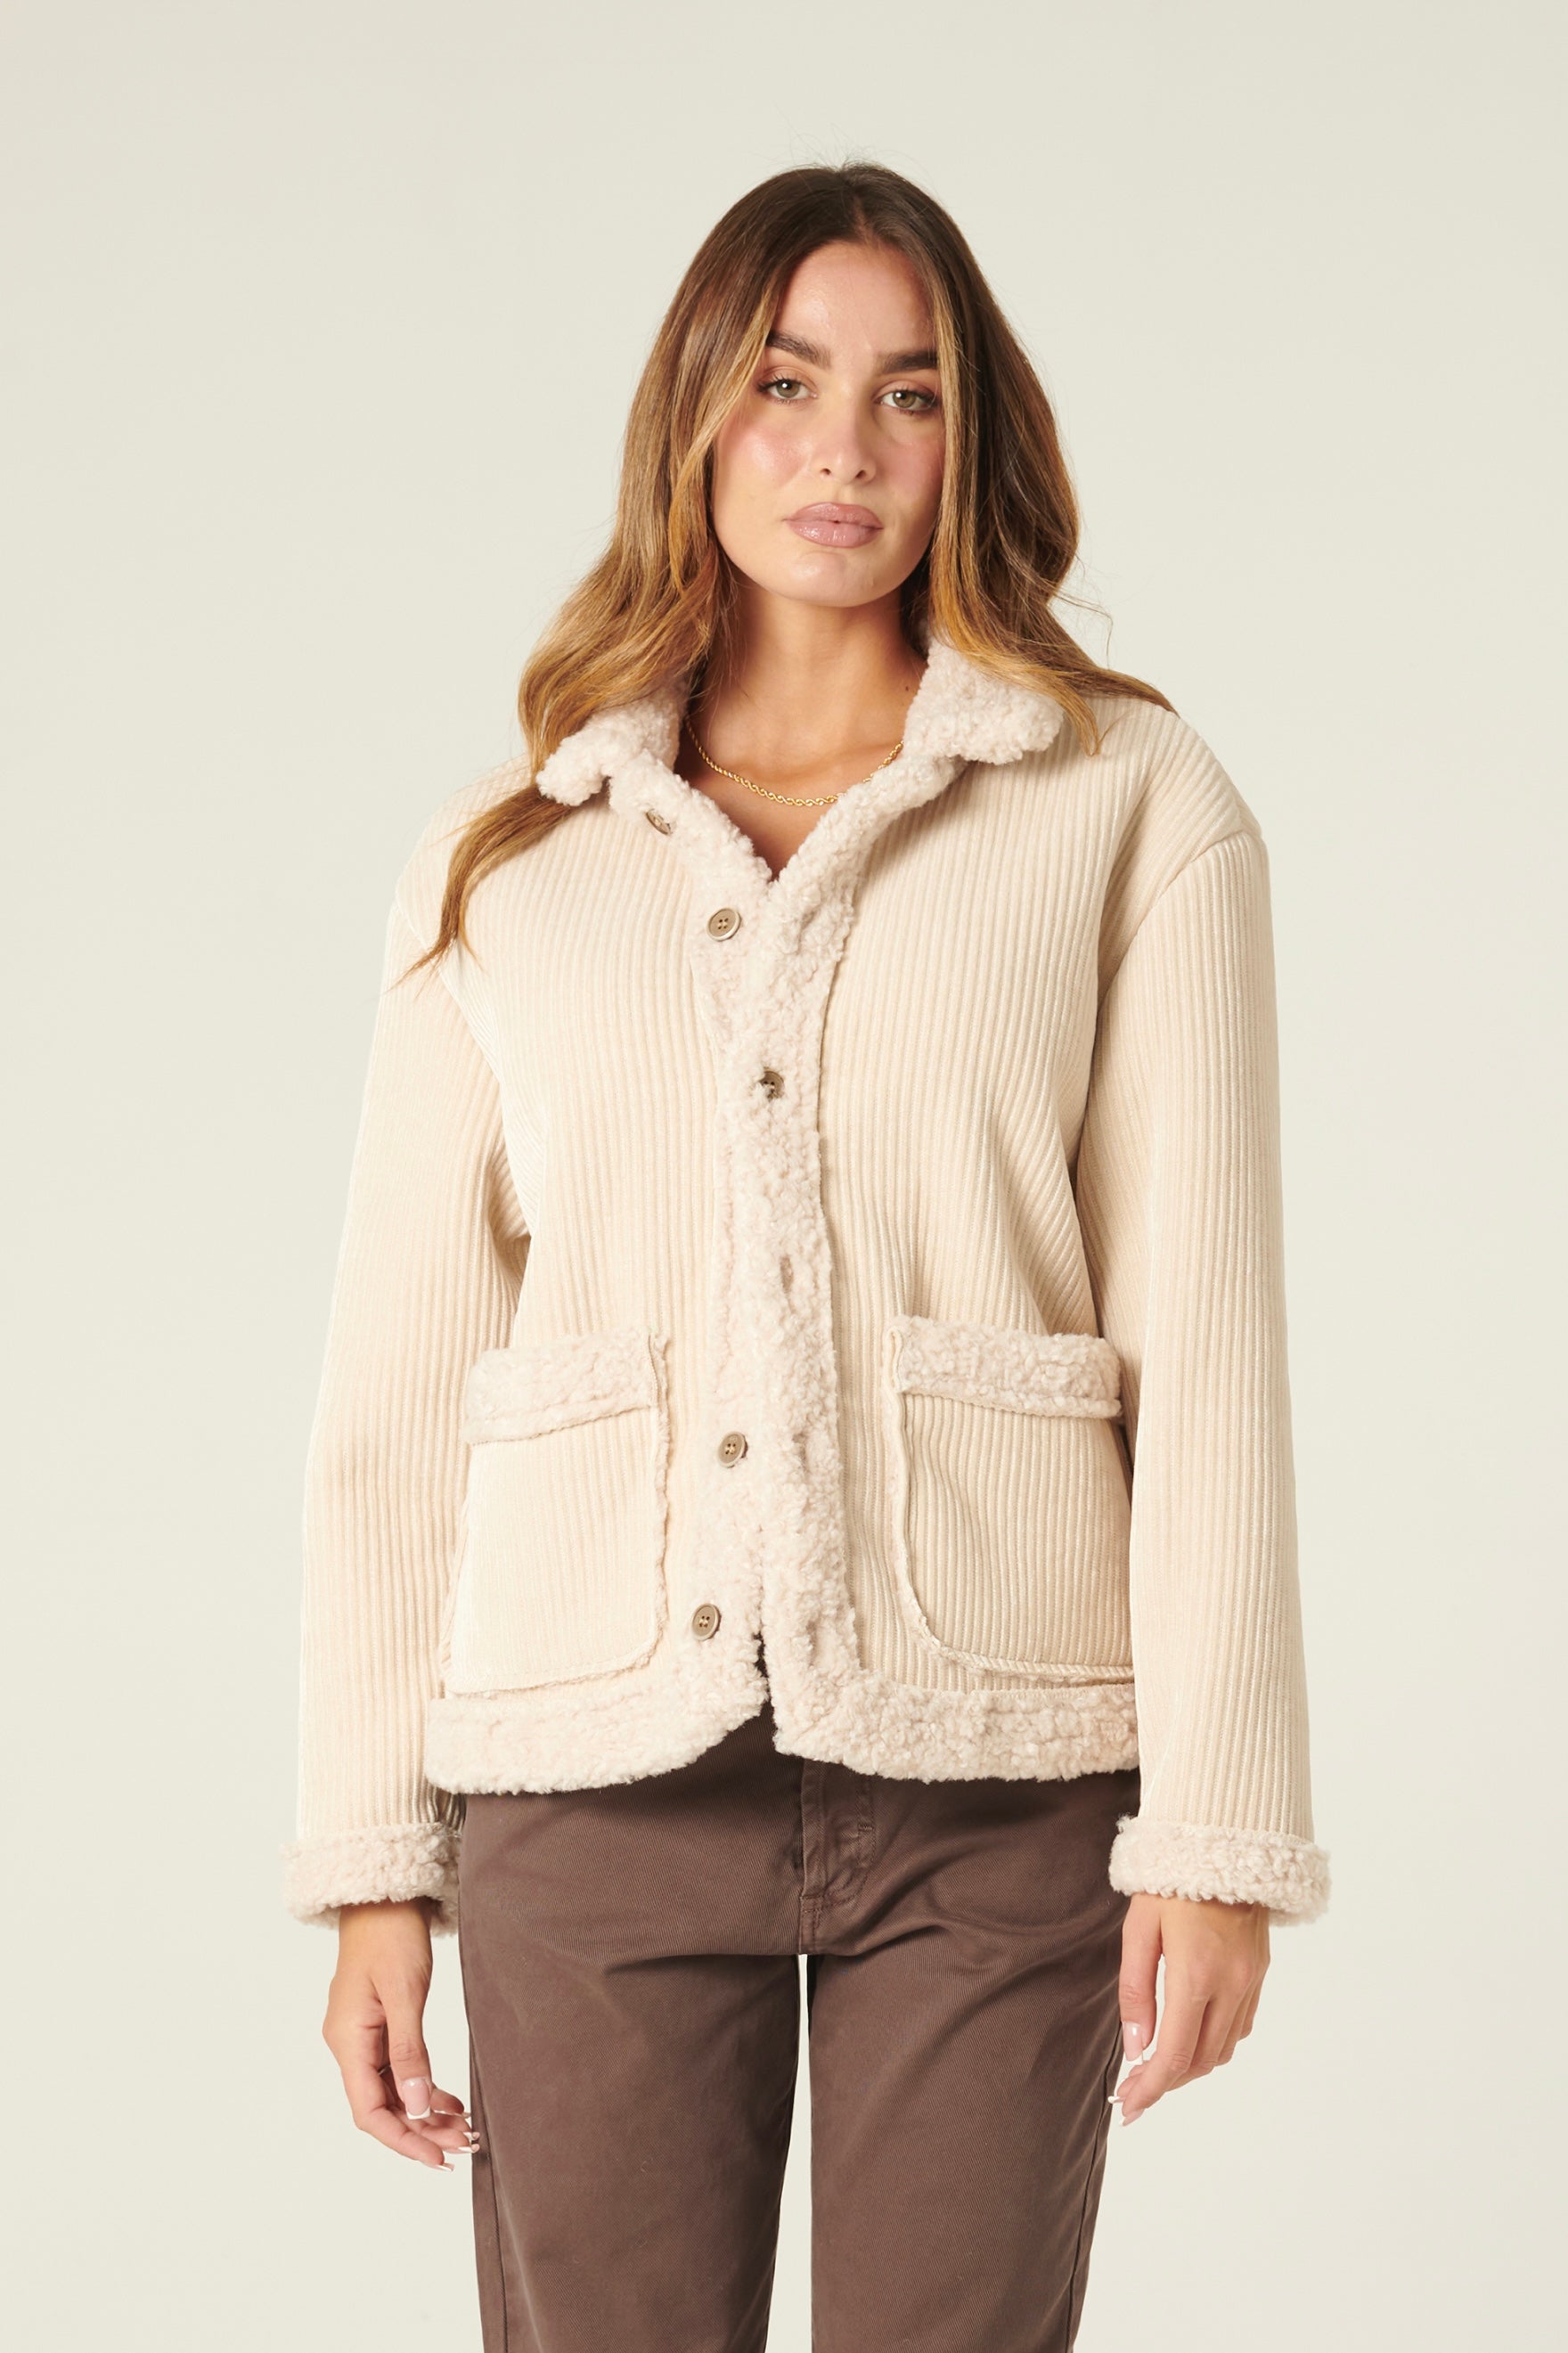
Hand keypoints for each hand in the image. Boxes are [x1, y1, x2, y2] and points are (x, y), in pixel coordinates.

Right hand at [322, 1899, 479, 2169]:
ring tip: (464, 2128)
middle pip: (382, 2106)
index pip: (369, 2111)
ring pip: (393, 2091)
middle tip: (464, 2146)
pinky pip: (397, 2070)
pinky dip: (423, 2087)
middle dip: (421, 2130)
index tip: (436, 2159)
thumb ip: (410, 2051)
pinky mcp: (377, 2025)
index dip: (403, 2140)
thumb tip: (417, 2108)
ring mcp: (362, 2035)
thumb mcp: (405, 1992)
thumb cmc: (391, 1934)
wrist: (382, 1894)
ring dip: (425, 2112)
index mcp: (347, 2040)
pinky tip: (450, 2099)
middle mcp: (348, 2044)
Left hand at [1111, 1891, 1268, 2124]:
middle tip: (1135, 2091)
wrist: (1224, 1842)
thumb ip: (1136, 1991)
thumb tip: (1136, 2048)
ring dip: (1192, 2066)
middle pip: (1201, 2061)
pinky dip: (1214, 2043)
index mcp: (1196, 1973)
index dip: (1151, 2088)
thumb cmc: (1170, 1881)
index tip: (1129, 2107)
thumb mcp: (1139, 1929)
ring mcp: (1251, 1980)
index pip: (1175, 2054)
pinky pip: (1240, 2027)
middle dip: (1167, 2083)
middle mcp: (1231, 1984)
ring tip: (1158, 2067)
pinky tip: (1191, 2036)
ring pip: (1224, 2050)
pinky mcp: (1260, 1974)